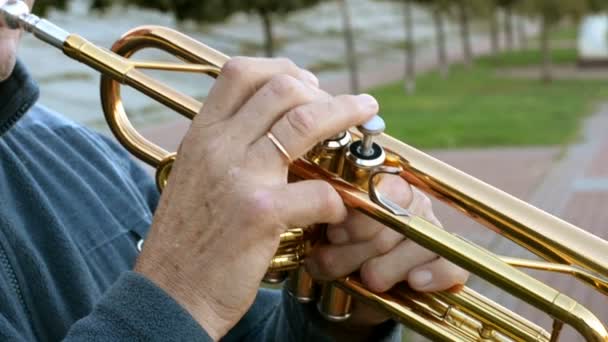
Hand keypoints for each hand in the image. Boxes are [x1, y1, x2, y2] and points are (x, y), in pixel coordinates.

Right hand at [134, 57, 378, 339]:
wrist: (170, 292)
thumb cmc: (190, 238)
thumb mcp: (196, 176)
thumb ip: (227, 146)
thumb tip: (272, 125)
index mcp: (202, 135)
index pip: (240, 72)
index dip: (282, 69)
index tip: (308, 83)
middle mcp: (218, 147)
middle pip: (282, 88)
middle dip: (324, 91)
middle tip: (346, 106)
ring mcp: (239, 177)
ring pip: (305, 122)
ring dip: (345, 114)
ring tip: (365, 115)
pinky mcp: (260, 214)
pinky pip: (318, 191)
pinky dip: (337, 199)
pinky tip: (337, 212)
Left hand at [306, 175, 468, 326]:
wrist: (344, 294)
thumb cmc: (334, 253)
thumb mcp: (325, 235)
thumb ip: (329, 219)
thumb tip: (333, 215)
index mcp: (385, 186)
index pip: (387, 189)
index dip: (360, 216)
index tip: (334, 235)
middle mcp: (414, 203)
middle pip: (400, 220)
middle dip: (363, 247)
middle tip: (337, 262)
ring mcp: (434, 233)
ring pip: (422, 243)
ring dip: (387, 267)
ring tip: (365, 278)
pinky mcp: (449, 264)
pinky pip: (453, 265)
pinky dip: (436, 274)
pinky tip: (415, 281)